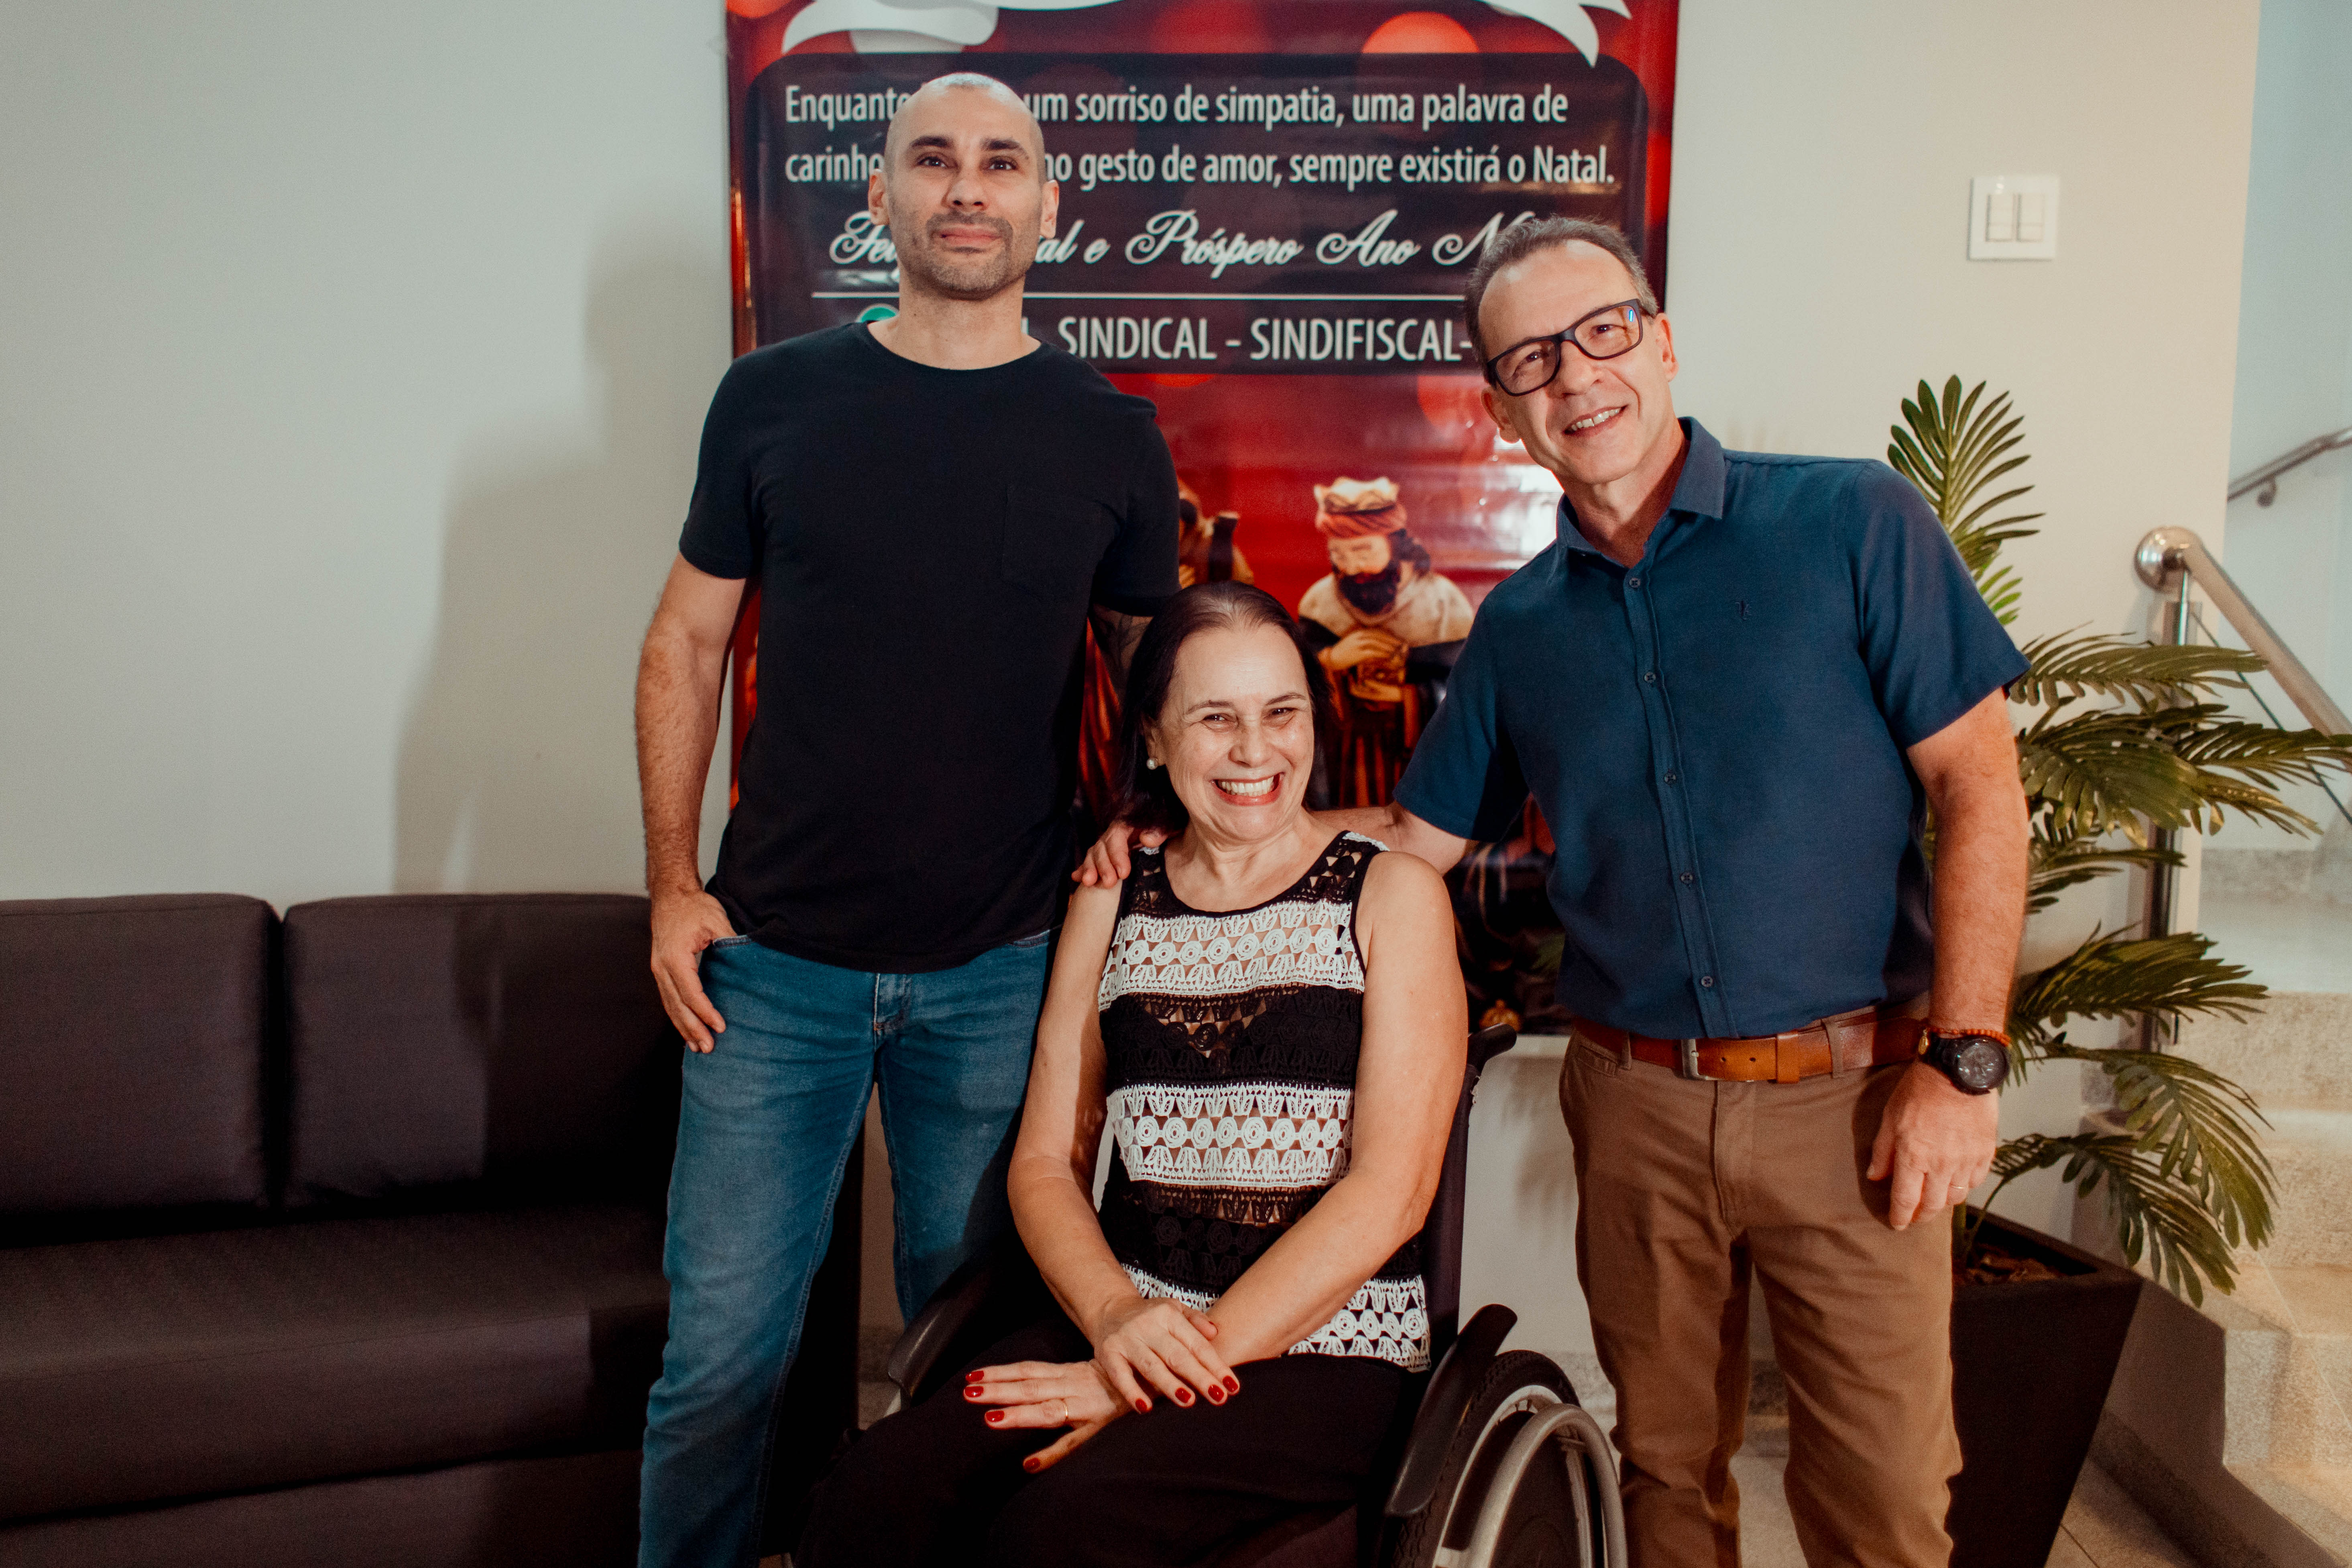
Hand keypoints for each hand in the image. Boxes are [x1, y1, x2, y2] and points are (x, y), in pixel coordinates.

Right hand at [650, 888, 735, 1051]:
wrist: (671, 895)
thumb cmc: (693, 906)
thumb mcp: (716, 919)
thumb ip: (730, 941)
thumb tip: (748, 960)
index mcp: (675, 957)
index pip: (690, 992)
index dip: (705, 1011)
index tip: (721, 1026)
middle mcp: (662, 967)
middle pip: (677, 1005)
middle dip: (693, 1029)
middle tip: (709, 1048)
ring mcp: (659, 970)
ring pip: (670, 1006)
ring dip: (684, 1028)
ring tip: (699, 1048)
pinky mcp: (661, 971)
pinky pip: (669, 999)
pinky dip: (678, 1016)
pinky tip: (687, 1030)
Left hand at [963, 1360, 1124, 1472]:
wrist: (1164, 1373)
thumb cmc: (1126, 1378)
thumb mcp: (1091, 1373)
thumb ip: (1065, 1378)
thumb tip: (1033, 1384)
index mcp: (1070, 1373)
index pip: (1029, 1370)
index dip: (1001, 1372)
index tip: (972, 1375)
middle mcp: (1075, 1386)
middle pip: (1030, 1386)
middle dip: (998, 1389)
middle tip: (967, 1393)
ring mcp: (1088, 1406)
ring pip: (1047, 1409)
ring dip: (1018, 1414)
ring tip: (990, 1419)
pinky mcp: (1102, 1427)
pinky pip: (1073, 1443)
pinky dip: (1051, 1453)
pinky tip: (1029, 1463)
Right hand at [1073, 818, 1166, 886]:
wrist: (1167, 824)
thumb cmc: (1169, 824)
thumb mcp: (1170, 823)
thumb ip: (1160, 830)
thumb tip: (1146, 839)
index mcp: (1130, 821)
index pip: (1117, 834)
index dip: (1117, 854)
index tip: (1123, 873)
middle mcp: (1116, 831)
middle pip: (1103, 845)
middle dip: (1103, 865)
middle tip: (1108, 883)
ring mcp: (1109, 842)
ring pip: (1094, 852)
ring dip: (1090, 868)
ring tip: (1088, 883)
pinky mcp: (1107, 854)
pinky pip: (1091, 859)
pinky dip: (1083, 868)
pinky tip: (1076, 877)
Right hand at [1086, 1294, 1237, 1411]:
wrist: (1109, 1310)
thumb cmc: (1150, 1316)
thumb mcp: (1174, 1309)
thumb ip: (1196, 1320)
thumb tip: (1215, 1333)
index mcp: (1168, 1314)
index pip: (1196, 1344)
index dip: (1216, 1365)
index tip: (1232, 1386)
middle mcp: (1147, 1325)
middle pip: (1177, 1356)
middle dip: (1199, 1377)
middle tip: (1219, 1397)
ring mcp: (1126, 1339)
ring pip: (1151, 1366)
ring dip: (1170, 1385)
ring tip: (1189, 1401)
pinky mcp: (1107, 1354)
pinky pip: (1120, 1376)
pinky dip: (1132, 1392)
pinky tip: (1145, 1408)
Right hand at [1320, 627, 1404, 672]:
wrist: (1331, 658)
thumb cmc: (1343, 652)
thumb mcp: (1353, 642)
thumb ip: (1363, 640)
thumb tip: (1377, 642)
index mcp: (1358, 632)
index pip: (1376, 631)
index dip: (1387, 634)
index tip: (1394, 638)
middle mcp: (1359, 636)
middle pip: (1378, 635)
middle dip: (1390, 639)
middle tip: (1399, 644)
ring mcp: (1358, 644)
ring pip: (1377, 643)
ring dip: (1388, 646)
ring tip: (1395, 650)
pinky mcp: (1358, 653)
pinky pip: (1373, 652)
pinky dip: (1382, 654)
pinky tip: (1387, 656)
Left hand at [1867, 1061, 2000, 1228]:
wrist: (1957, 1069)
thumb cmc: (1919, 1090)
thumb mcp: (1890, 1118)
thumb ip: (1882, 1151)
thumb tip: (1876, 1177)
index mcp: (1914, 1157)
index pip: (1906, 1200)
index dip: (1900, 1216)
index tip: (1897, 1224)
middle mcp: (1942, 1165)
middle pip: (1933, 1206)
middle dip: (1922, 1216)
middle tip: (1915, 1216)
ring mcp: (1967, 1160)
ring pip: (1956, 1196)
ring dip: (1943, 1202)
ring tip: (1934, 1198)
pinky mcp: (1986, 1152)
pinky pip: (1976, 1181)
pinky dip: (1965, 1185)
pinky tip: (1956, 1180)